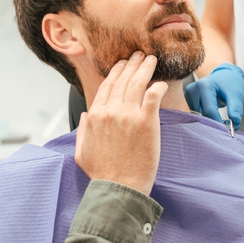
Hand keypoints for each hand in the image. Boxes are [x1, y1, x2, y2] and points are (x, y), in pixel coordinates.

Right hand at [75, 51, 168, 194]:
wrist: (119, 188)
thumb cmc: (102, 174)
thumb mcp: (82, 151)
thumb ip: (82, 130)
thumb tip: (86, 116)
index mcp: (95, 116)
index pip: (106, 86)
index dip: (116, 72)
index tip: (123, 64)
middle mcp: (110, 111)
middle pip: (122, 80)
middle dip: (132, 64)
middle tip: (139, 55)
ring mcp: (128, 115)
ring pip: (137, 83)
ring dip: (145, 68)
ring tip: (151, 59)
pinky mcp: (146, 122)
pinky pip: (153, 95)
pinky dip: (158, 86)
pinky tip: (161, 83)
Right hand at [184, 63, 243, 127]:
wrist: (224, 75)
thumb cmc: (230, 84)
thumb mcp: (235, 95)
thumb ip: (235, 109)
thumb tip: (234, 125)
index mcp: (204, 85)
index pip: (209, 110)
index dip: (218, 123)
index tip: (226, 130)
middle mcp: (193, 89)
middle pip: (202, 114)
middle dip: (213, 122)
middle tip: (224, 126)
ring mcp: (188, 93)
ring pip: (197, 115)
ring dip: (208, 120)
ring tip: (219, 117)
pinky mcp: (186, 98)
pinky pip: (194, 113)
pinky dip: (203, 116)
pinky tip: (211, 114)